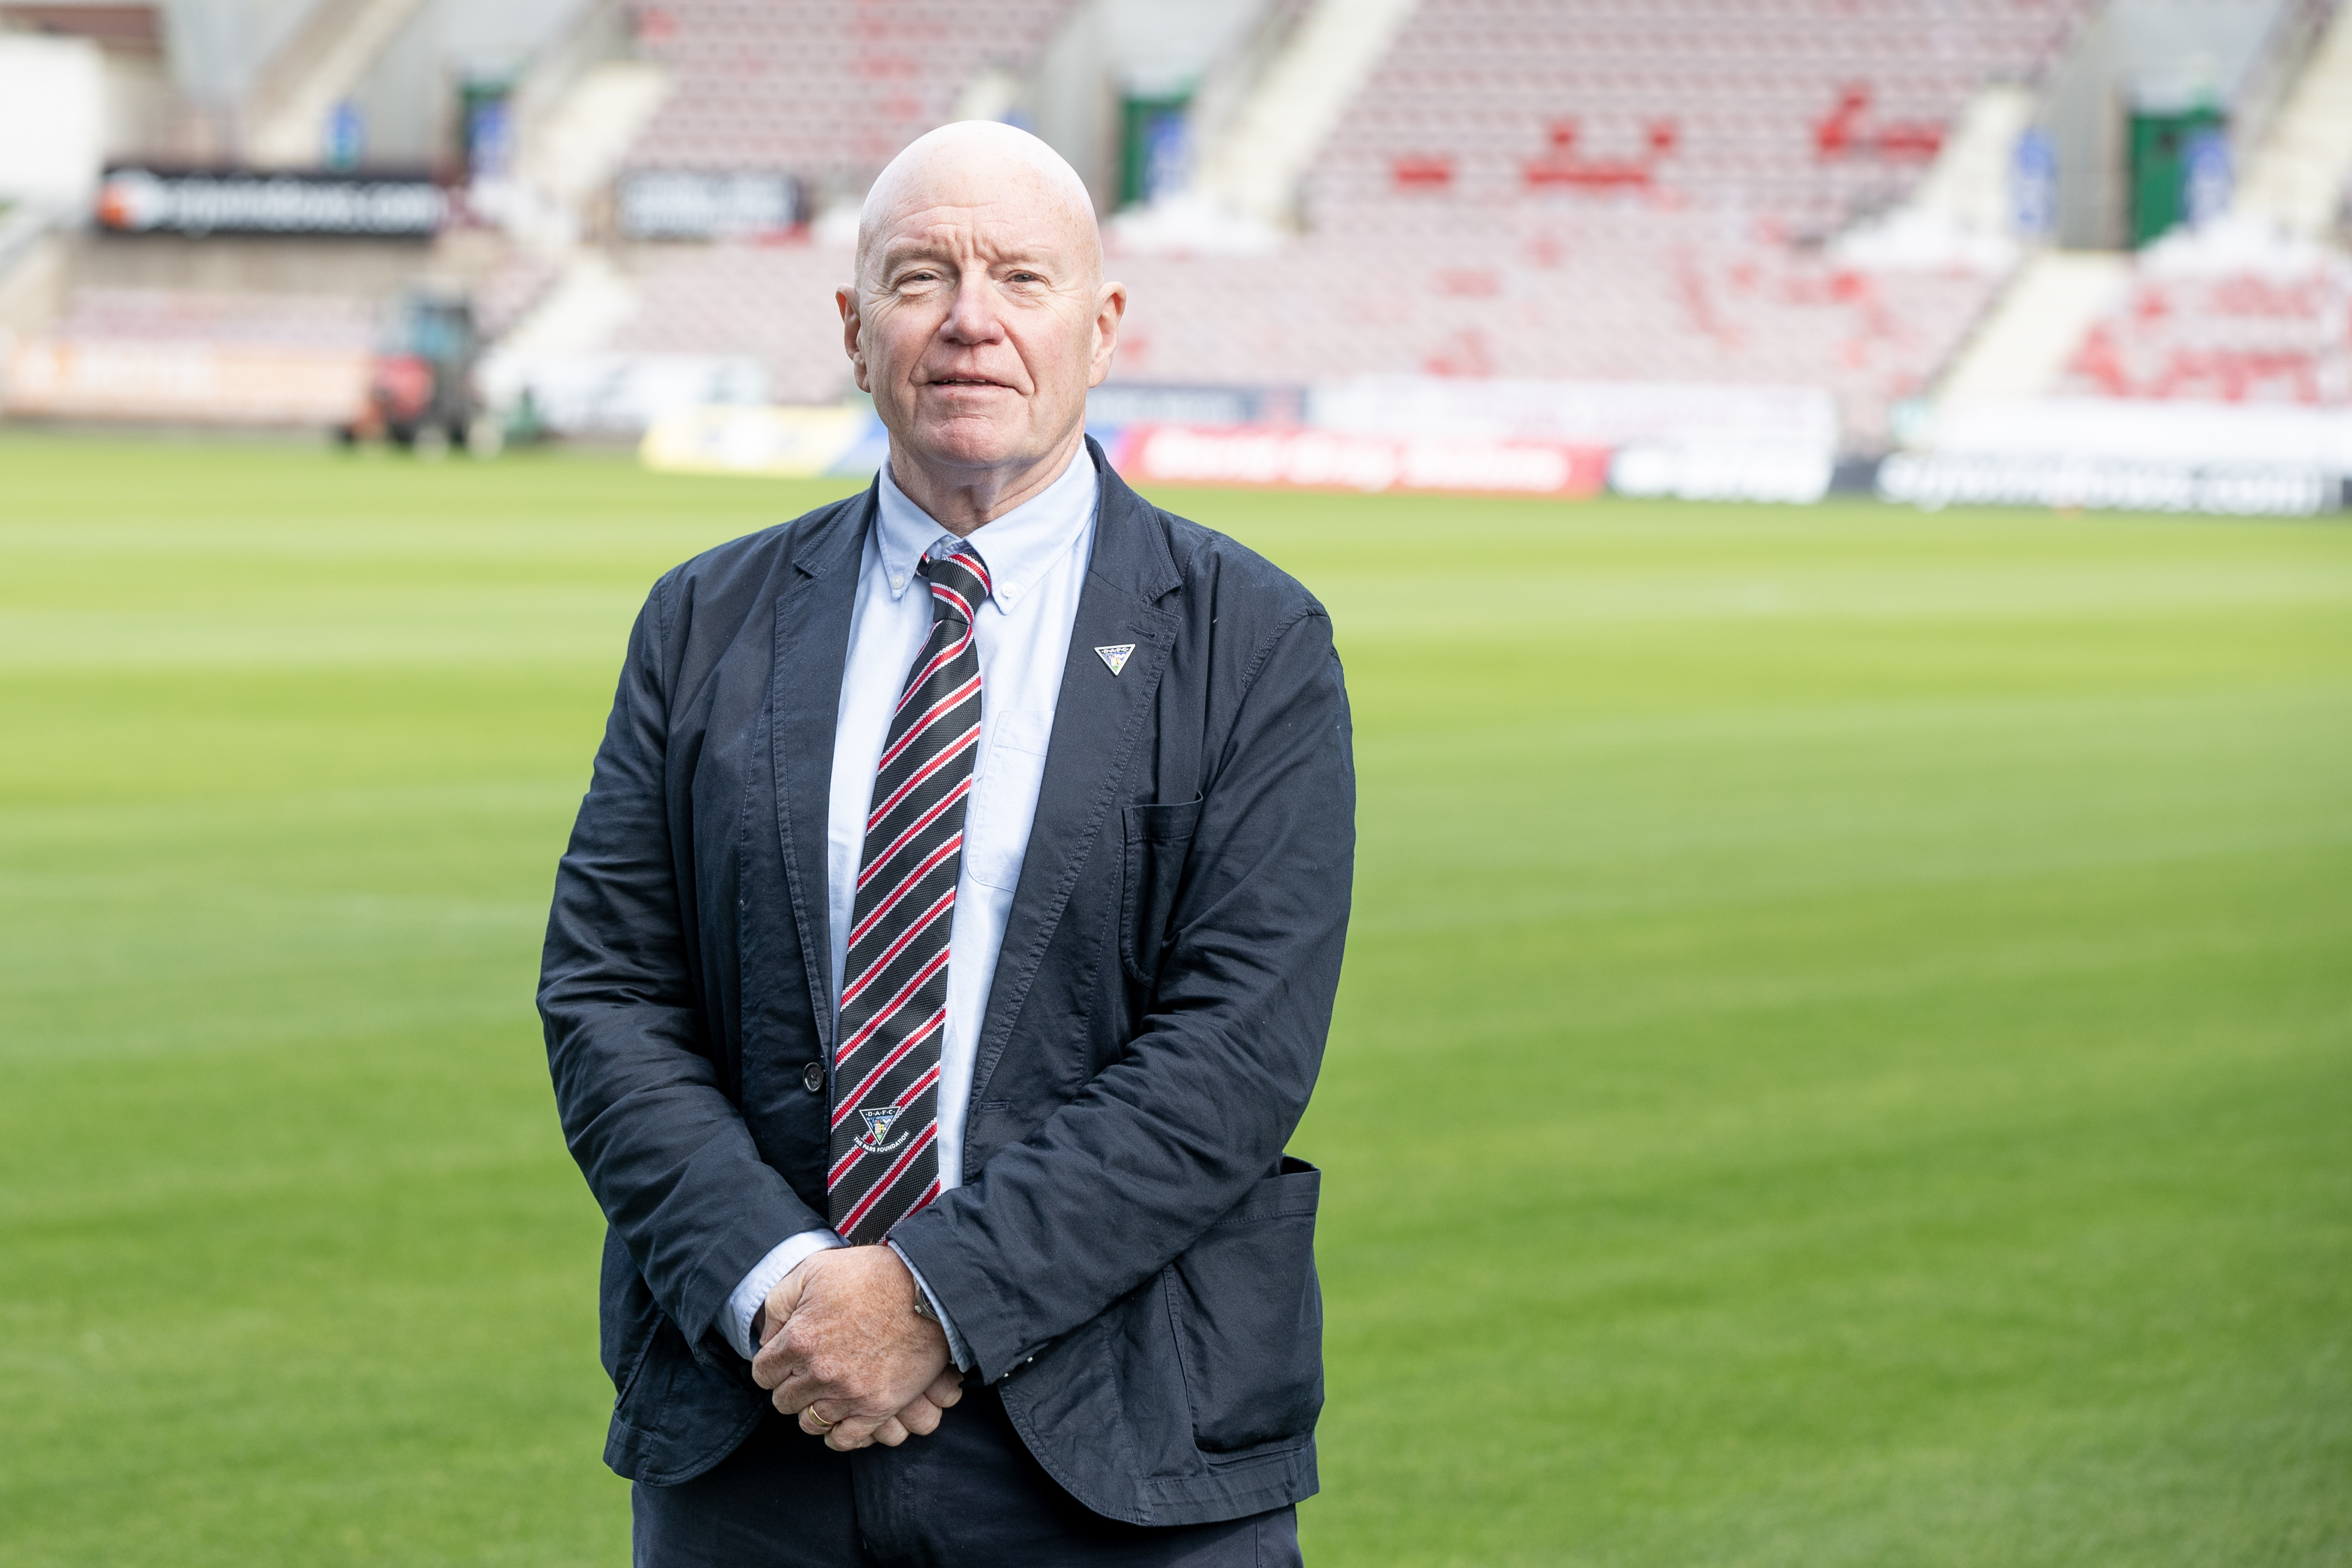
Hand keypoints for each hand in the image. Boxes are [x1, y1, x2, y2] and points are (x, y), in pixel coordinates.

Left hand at [752, 1245, 956, 1450]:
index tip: (785, 1359)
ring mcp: (849, 1394)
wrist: (928, 1289)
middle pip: (783, 1401)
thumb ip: (779, 1303)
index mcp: (798, 1339)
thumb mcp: (814, 1269)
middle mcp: (819, 1373)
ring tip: (824, 1393)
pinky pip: (844, 1439)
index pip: (763, 1373)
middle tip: (806, 1373)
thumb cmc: (872, 1275)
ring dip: (812, 1409)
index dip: (772, 1365)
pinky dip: (837, 1434)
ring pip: (810, 1423)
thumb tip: (768, 1336)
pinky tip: (840, 1418)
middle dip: (790, 1386)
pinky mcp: (878, 1407)